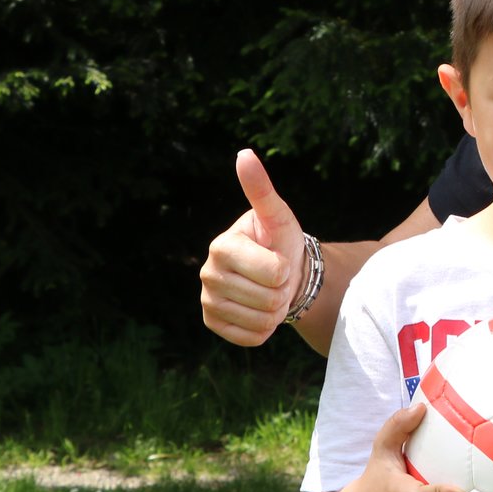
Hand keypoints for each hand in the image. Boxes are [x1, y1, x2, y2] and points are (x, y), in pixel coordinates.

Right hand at [199, 149, 303, 346]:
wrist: (279, 273)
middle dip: (282, 290)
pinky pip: (250, 338)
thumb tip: (244, 153)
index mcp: (222, 245)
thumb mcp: (278, 215)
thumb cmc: (279, 241)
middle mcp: (207, 273)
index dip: (286, 268)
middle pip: (268, 298)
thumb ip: (261, 189)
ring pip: (260, 320)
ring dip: (275, 310)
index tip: (279, 257)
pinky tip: (260, 311)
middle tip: (276, 278)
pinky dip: (264, 329)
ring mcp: (207, 300)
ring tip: (269, 292)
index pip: (273, 271)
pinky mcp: (212, 323)